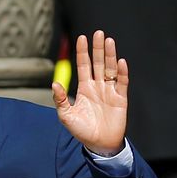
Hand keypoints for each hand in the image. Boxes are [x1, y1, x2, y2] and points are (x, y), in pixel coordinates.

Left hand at [52, 30, 127, 155]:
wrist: (98, 144)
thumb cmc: (82, 130)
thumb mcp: (66, 116)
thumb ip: (60, 100)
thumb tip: (54, 83)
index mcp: (84, 88)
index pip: (84, 65)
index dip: (83, 52)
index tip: (81, 37)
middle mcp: (98, 86)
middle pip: (98, 63)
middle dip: (98, 48)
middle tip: (98, 33)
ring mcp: (110, 91)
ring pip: (110, 69)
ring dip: (110, 55)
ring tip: (109, 41)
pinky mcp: (121, 99)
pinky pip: (122, 83)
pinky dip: (122, 73)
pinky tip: (120, 62)